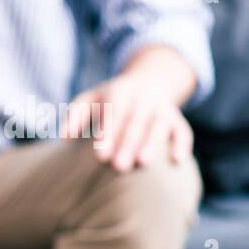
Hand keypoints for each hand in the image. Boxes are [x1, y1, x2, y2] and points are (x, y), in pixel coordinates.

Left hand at [63, 46, 197, 170]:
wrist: (148, 81)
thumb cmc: (109, 99)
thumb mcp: (89, 99)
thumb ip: (75, 116)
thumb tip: (65, 138)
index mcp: (119, 92)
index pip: (114, 113)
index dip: (108, 134)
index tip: (100, 156)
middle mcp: (143, 99)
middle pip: (135, 123)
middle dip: (127, 144)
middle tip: (119, 167)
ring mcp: (162, 108)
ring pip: (159, 126)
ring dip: (152, 144)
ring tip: (143, 164)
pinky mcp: (177, 119)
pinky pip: (183, 131)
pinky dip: (181, 144)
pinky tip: (177, 161)